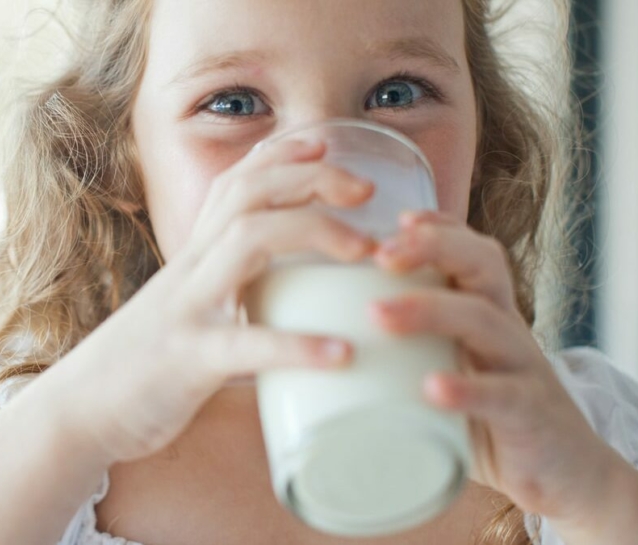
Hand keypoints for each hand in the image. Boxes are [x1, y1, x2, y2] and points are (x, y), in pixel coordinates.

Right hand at [40, 137, 374, 464]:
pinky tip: (341, 354)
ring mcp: (187, 310)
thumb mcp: (188, 313)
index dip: (280, 154)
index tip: (326, 142)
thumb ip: (231, 298)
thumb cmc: (144, 365)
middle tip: (366, 189)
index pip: (234, 184)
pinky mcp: (187, 360)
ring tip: (366, 251)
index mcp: (193, 259)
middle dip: (309, 177)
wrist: (81, 411)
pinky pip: (244, 344)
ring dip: (312, 232)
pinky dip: (296, 345)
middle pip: (247, 194)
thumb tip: (291, 307)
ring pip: (246, 241)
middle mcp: (189, 271)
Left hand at [370, 210, 633, 530]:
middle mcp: (506, 327)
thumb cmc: (486, 414)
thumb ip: (403, 351)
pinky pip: (502, 394)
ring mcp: (521, 367)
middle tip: (379, 255)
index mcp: (484, 311)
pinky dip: (467, 388)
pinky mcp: (528, 413)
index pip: (469, 251)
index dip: (438, 227)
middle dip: (432, 248)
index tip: (394, 219)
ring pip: (484, 320)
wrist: (566, 472)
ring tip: (378, 314)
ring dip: (429, 310)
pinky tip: (432, 388)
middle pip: (481, 265)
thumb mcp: (448, 368)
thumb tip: (319, 346)